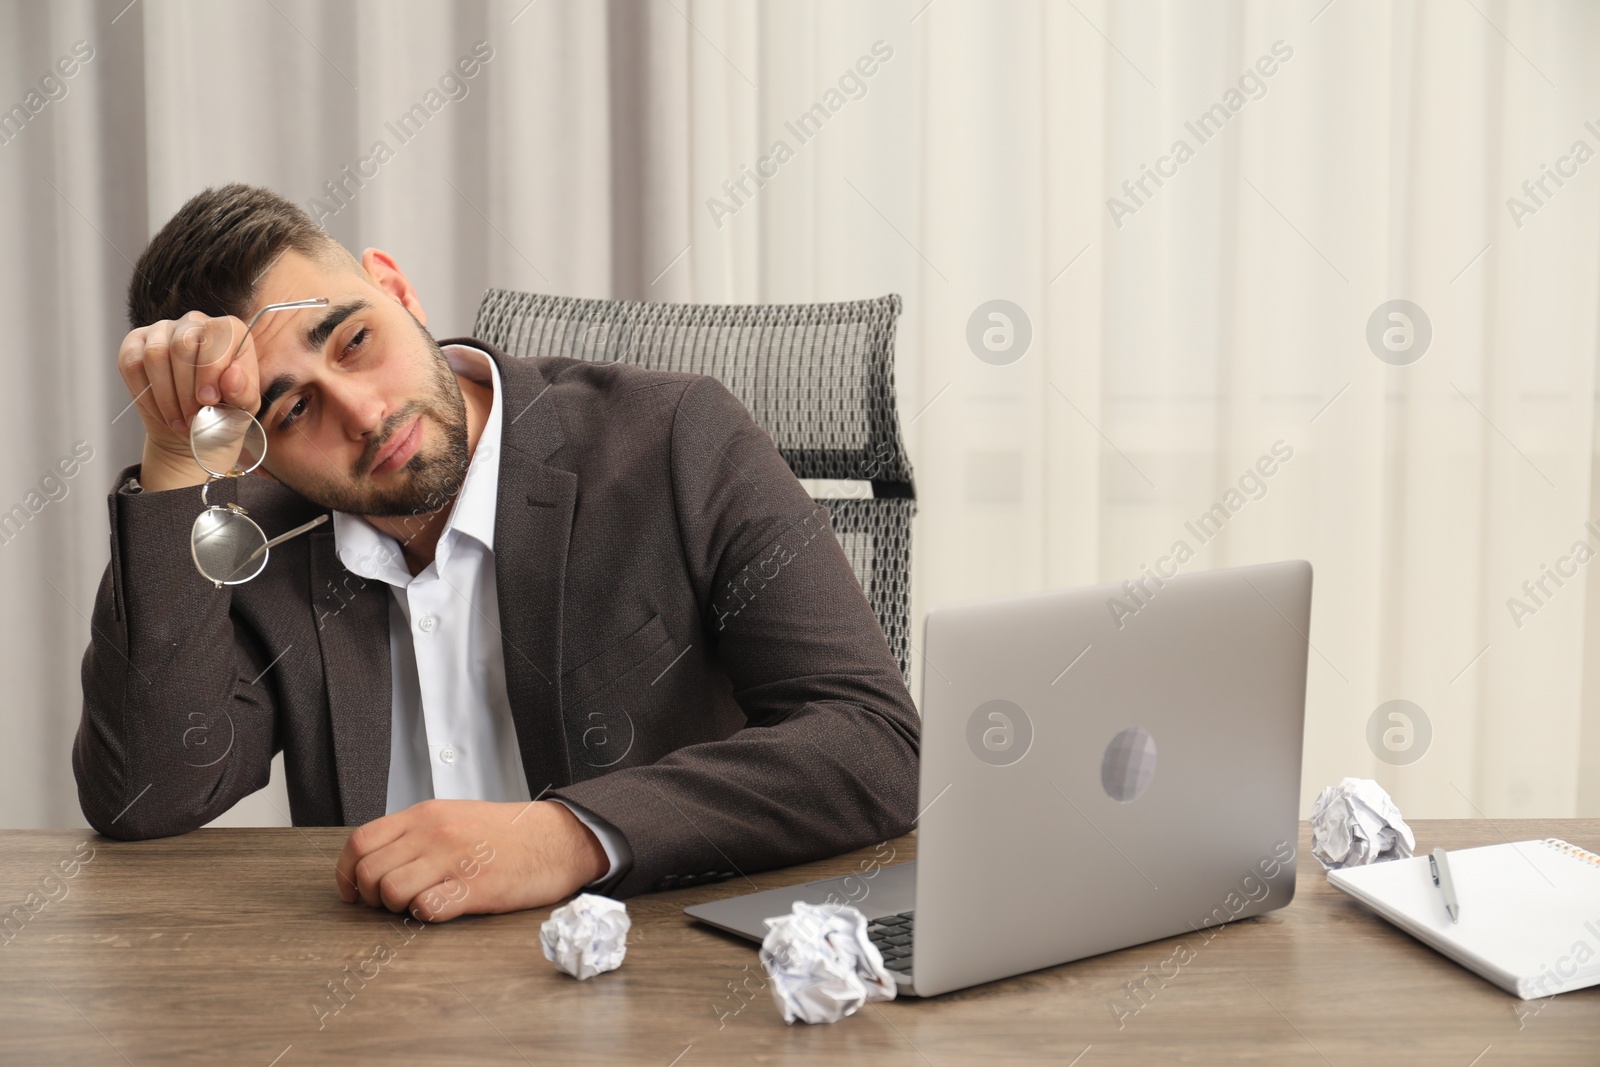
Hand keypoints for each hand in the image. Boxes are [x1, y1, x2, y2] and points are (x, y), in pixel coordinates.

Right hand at [116, 311, 260, 490]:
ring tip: (180, 420)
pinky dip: (146, 395)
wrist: (196, 432)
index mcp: (228, 331)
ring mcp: (161, 330)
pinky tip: (162, 413)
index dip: (210, 369)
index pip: (216, 333)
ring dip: (166, 395)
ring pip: (155, 354)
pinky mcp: (134, 344)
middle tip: (193, 416)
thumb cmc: (226, 412)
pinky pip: (132, 364)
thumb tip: (232, 376)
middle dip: (186, 388)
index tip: (209, 400)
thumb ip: (243, 391)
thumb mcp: (244, 407)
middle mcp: (194, 322)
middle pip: (182, 344)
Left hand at [334, 799, 609, 921]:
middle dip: (370, 897)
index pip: (360, 842)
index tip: (352, 891)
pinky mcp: (475, 888)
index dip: (346, 873)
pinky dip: (426, 915)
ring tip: (419, 904)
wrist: (558, 838)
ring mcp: (454, 860)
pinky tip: (444, 907)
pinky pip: (426, 909)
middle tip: (390, 903)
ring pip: (390, 891)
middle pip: (369, 872)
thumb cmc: (508, 833)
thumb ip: (416, 833)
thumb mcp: (455, 816)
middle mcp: (434, 833)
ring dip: (397, 907)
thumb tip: (376, 860)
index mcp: (426, 814)